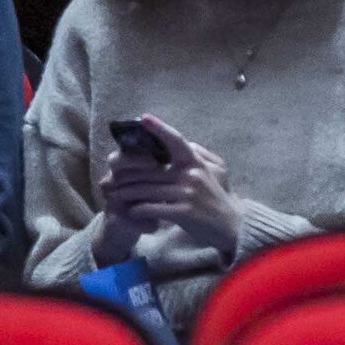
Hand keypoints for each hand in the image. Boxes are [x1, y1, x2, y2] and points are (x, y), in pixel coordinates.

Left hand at [102, 117, 240, 261]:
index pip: (176, 140)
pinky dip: (140, 209)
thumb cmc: (218, 197)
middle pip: (151, 171)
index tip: (143, 118)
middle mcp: (191, 174)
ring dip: (128, 192)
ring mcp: (188, 193)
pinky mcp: (184, 212)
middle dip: (128, 174)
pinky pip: (154, 208)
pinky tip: (131, 210)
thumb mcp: (215, 170)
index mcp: (195, 161)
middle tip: (111, 176)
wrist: (232, 226)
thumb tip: (183, 142)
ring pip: (149, 190)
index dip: (159, 128)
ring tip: (114, 194)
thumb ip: (198, 155)